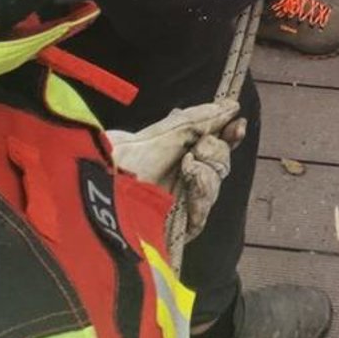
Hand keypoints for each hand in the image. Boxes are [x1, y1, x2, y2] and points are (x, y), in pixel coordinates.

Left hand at [107, 99, 245, 239]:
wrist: (101, 190)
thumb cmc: (122, 160)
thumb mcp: (163, 132)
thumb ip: (199, 120)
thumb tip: (232, 105)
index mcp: (173, 156)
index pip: (212, 146)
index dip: (229, 134)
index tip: (237, 121)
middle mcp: (178, 180)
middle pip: (220, 165)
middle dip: (217, 149)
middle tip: (199, 146)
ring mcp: (177, 207)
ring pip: (215, 186)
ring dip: (208, 169)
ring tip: (188, 163)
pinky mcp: (175, 232)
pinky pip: (203, 212)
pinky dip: (202, 189)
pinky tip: (191, 177)